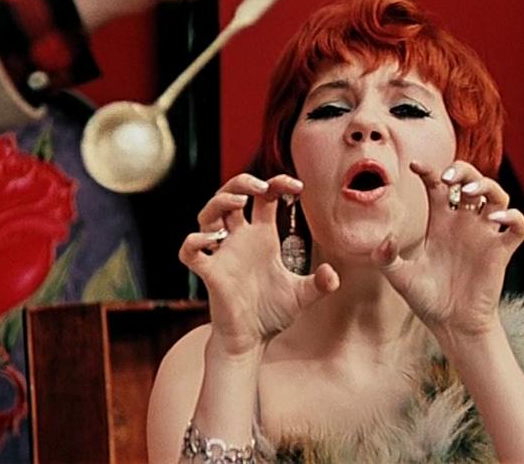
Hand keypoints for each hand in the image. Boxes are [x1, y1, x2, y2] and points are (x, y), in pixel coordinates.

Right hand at [178, 173, 338, 355]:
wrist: (253, 341)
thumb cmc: (272, 313)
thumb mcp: (302, 295)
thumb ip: (320, 284)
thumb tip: (332, 275)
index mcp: (261, 236)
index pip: (265, 197)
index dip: (277, 184)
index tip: (297, 187)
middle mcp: (239, 239)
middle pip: (231, 195)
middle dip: (242, 182)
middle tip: (261, 186)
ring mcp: (223, 254)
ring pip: (207, 215)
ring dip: (220, 202)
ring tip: (239, 202)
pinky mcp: (210, 273)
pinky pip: (191, 252)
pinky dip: (195, 241)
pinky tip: (212, 239)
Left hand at [373, 160, 523, 338]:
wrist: (450, 325)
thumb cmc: (426, 299)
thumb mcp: (399, 276)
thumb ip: (386, 257)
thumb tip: (385, 238)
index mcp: (440, 222)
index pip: (439, 185)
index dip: (430, 171)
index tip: (415, 166)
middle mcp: (464, 223)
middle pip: (471, 181)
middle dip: (463, 170)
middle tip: (448, 178)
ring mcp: (484, 235)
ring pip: (498, 195)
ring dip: (488, 186)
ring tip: (469, 193)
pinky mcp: (501, 252)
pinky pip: (518, 226)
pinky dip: (512, 217)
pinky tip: (495, 219)